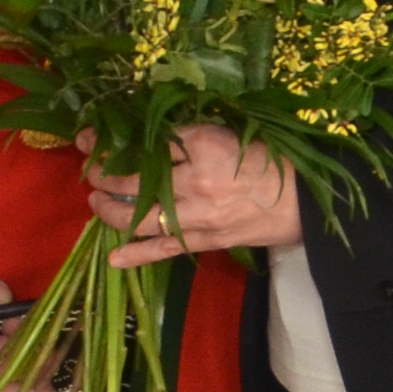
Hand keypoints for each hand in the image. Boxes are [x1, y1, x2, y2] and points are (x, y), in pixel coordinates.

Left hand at [100, 125, 301, 265]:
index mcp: (204, 144)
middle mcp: (196, 180)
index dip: (113, 142)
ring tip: (96, 202)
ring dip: (110, 211)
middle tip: (90, 171)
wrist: (302, 200)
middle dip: (103, 176)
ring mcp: (199, 215)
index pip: (146, 142)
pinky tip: (113, 258)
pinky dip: (137, 255)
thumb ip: (189, 135)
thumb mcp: (227, 133)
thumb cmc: (266, 159)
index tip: (91, 138)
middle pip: (134, 181)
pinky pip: (164, 249)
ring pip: (140, 217)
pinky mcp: (205, 240)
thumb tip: (147, 136)